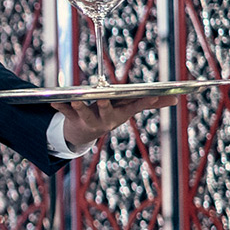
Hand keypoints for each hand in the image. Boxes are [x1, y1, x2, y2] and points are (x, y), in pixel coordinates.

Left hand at [50, 94, 181, 151]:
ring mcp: (89, 121)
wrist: (83, 135)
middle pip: (107, 112)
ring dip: (79, 107)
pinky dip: (58, 106)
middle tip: (104, 99)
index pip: (135, 106)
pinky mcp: (72, 120)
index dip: (145, 101)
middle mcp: (106, 120)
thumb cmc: (110, 114)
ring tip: (74, 99)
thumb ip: (150, 103)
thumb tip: (177, 99)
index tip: (153, 94)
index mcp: (121, 114)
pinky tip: (52, 101)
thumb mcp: (129, 108)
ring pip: (84, 114)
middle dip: (106, 106)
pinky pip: (64, 112)